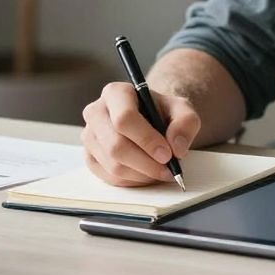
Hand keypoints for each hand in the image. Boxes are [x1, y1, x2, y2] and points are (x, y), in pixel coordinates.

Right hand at [81, 82, 200, 186]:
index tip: (167, 154)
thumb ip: (185, 123)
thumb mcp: (182, 110)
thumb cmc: (163, 112)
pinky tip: (147, 174)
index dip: (146, 140)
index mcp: (115, 93)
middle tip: (168, 170)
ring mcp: (89, 136)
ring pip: (113, 165)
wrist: (151, 119)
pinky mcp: (90, 157)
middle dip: (146, 163)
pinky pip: (109, 177)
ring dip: (142, 174)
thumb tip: (177, 147)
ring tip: (161, 172)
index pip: (124, 118)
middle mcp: (96, 112)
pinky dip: (132, 181)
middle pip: (116, 146)